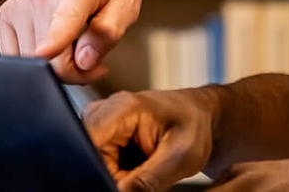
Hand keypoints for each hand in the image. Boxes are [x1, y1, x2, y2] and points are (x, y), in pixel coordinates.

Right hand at [0, 0, 142, 82]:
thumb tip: (85, 60)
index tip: (44, 52)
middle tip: (92, 56)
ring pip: (32, 62)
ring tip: (75, 46)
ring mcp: (19, 5)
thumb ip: (108, 33)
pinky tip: (54, 45)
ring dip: (56, 66)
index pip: (63, 20)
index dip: (53, 42)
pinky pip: (16, 56)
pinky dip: (36, 60)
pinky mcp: (6, 15)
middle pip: (50, 58)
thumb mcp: (126, 4)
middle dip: (74, 71)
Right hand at [83, 87, 218, 191]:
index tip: (122, 178)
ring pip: (95, 165)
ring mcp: (104, 124)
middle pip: (90, 157)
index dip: (96, 168)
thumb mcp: (180, 157)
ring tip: (146, 166)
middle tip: (143, 174)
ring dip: (118, 175)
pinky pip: (102, 165)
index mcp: (122, 108)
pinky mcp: (106, 136)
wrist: (202, 118)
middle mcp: (106, 111)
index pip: (86, 139)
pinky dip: (120, 172)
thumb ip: (148, 180)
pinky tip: (140, 164)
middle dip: (113, 175)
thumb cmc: (195, 125)